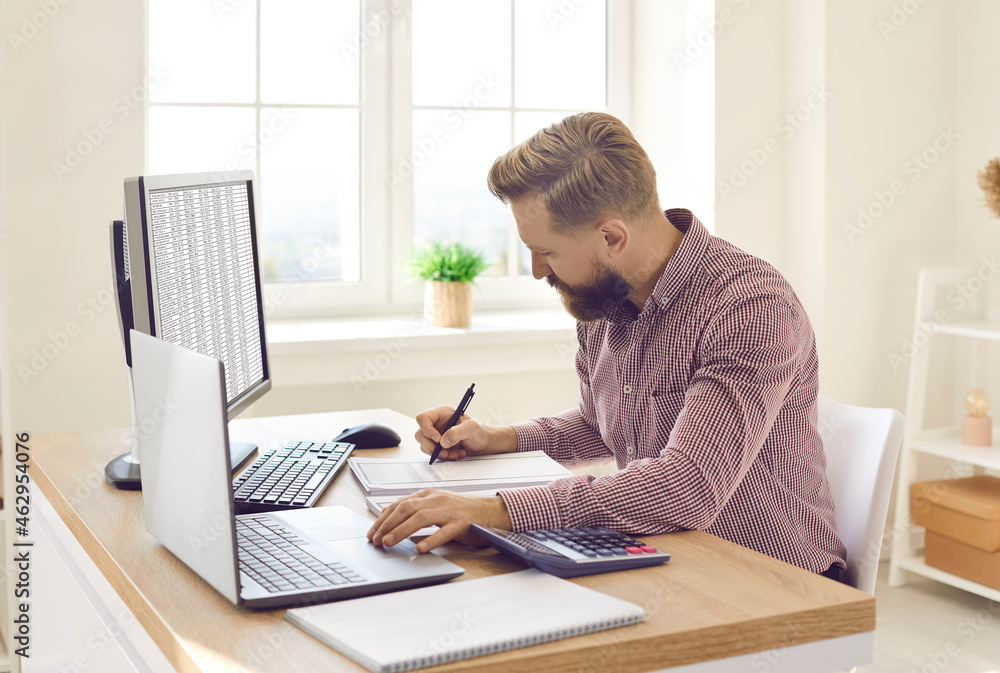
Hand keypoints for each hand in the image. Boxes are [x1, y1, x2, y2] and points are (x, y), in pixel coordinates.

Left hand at [366, 489, 512, 552]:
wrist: (491, 511)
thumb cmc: (462, 511)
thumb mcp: (435, 505)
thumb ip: (413, 508)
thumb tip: (387, 512)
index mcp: (429, 495)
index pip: (400, 504)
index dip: (383, 519)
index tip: (372, 532)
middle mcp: (437, 500)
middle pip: (406, 509)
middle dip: (387, 525)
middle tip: (375, 540)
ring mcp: (450, 511)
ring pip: (421, 518)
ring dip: (402, 531)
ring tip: (389, 542)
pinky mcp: (462, 523)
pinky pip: (444, 532)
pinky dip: (431, 540)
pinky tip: (420, 548)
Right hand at [414, 406, 516, 460]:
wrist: (485, 443)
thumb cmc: (481, 431)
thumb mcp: (472, 428)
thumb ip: (457, 432)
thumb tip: (442, 441)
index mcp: (442, 413)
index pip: (422, 418)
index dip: (426, 429)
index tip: (438, 439)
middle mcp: (436, 423)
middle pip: (420, 434)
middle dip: (431, 447)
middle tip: (445, 453)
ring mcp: (436, 435)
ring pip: (425, 446)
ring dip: (439, 454)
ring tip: (455, 454)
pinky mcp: (438, 446)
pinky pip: (433, 453)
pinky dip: (443, 457)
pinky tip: (456, 454)